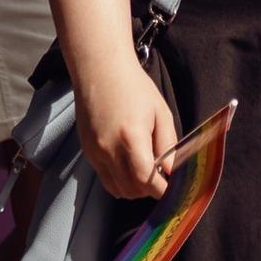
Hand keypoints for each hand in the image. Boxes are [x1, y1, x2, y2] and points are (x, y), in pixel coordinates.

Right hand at [77, 61, 179, 200]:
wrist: (101, 70)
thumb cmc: (135, 87)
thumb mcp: (161, 112)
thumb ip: (168, 144)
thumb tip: (172, 172)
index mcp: (131, 138)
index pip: (146, 180)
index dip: (162, 189)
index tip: (173, 188)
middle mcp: (109, 150)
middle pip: (132, 190)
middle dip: (150, 190)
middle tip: (162, 178)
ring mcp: (95, 153)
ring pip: (117, 189)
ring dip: (135, 188)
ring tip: (147, 173)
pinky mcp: (88, 152)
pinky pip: (105, 179)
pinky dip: (120, 181)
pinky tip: (130, 166)